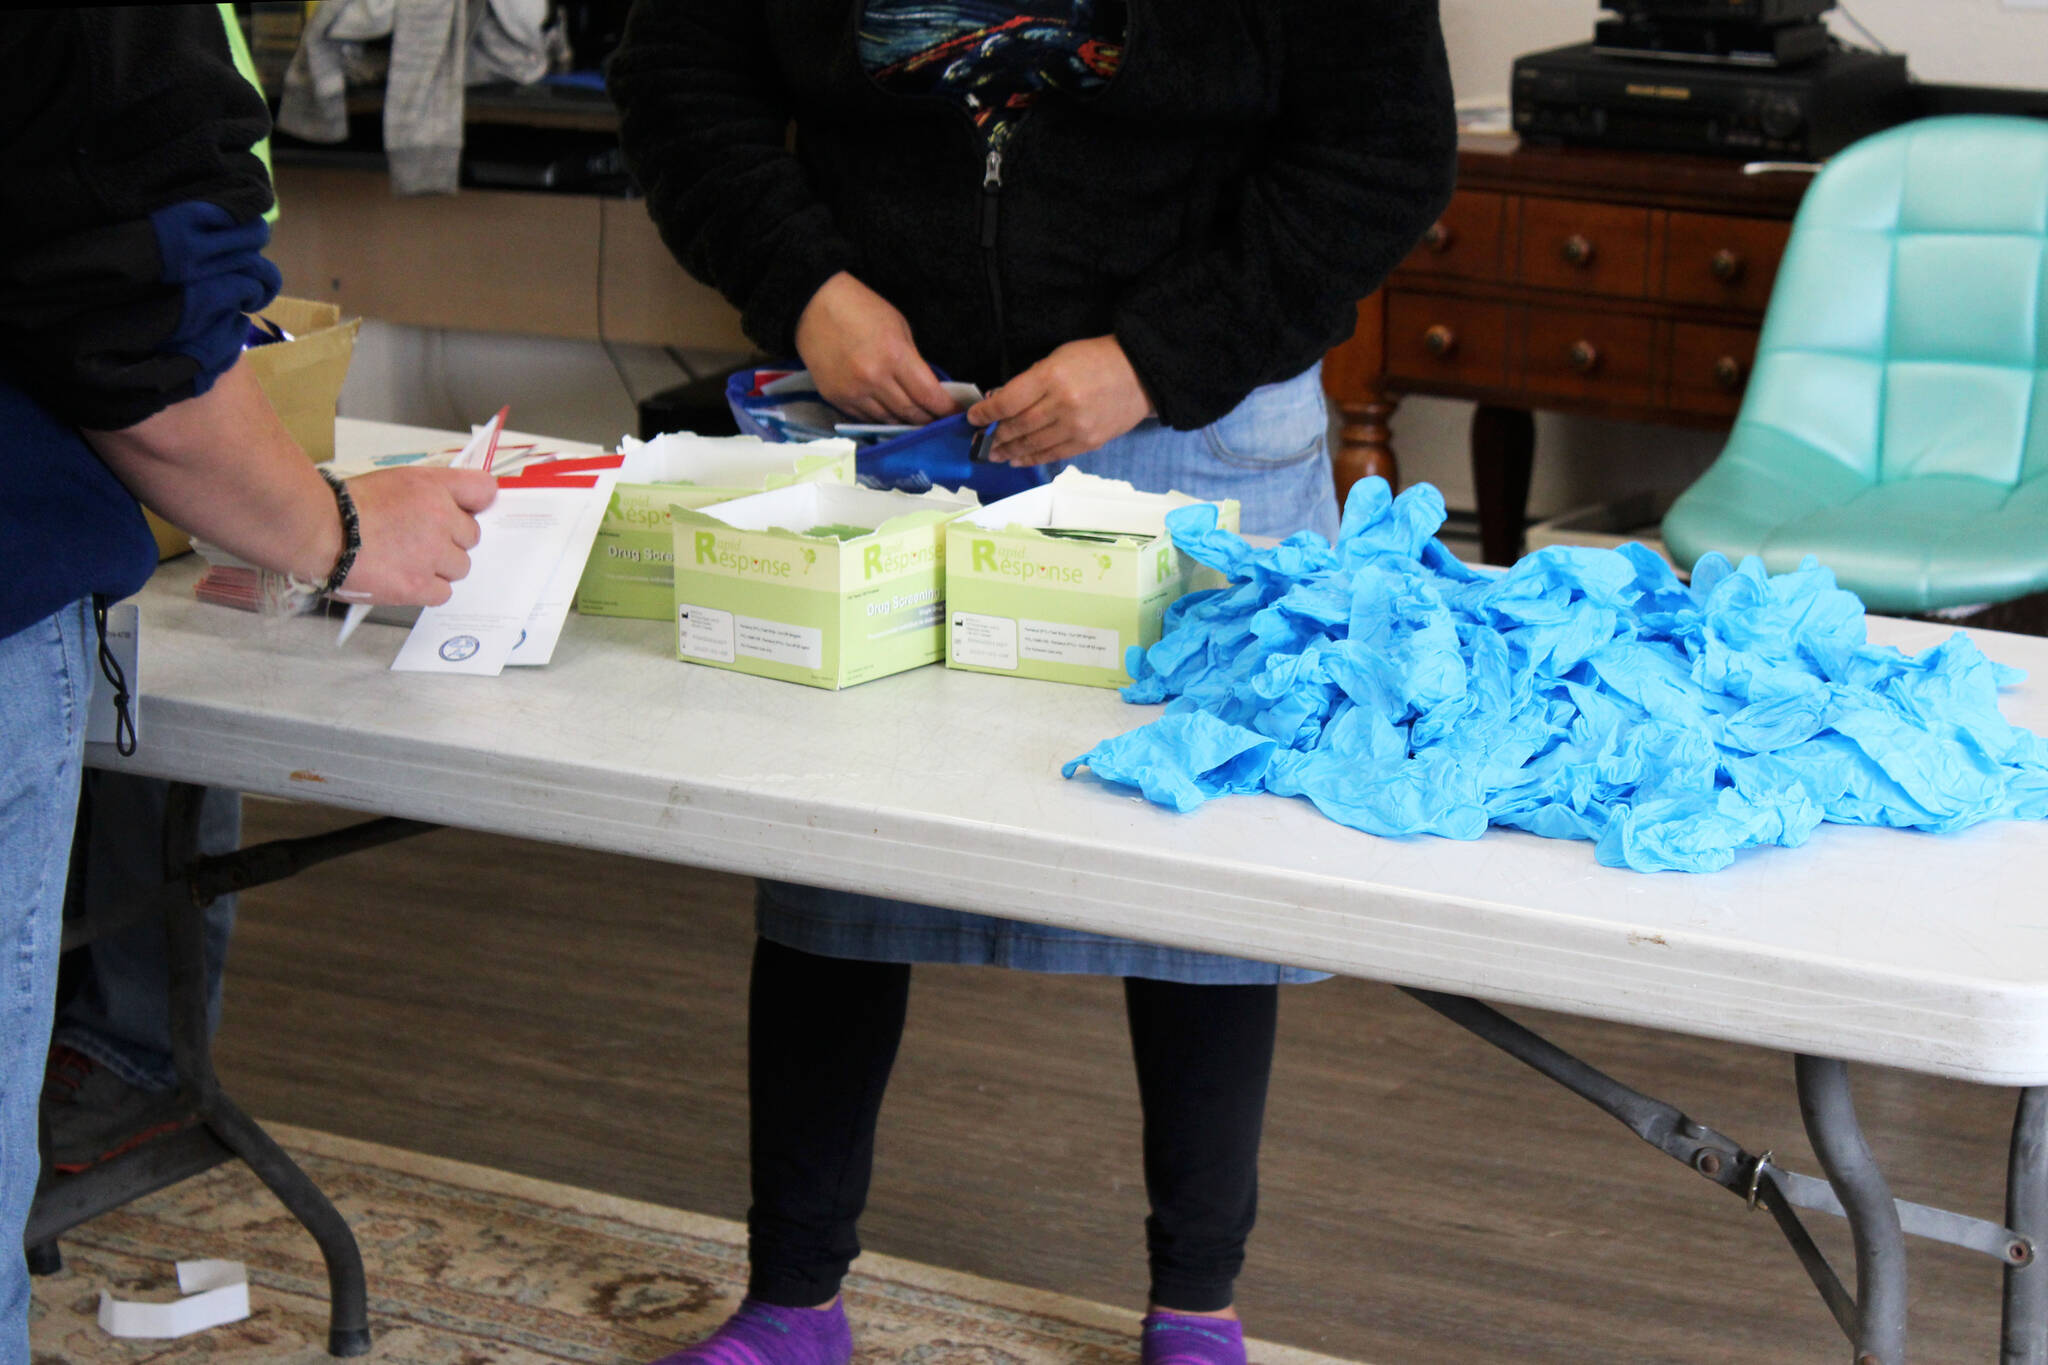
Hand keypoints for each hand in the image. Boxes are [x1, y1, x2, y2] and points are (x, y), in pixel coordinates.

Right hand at [333, 466, 498, 605]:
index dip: (476, 503)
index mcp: (433, 488)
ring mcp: (432, 553)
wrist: (318, 531)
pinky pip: (444, 592)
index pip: (484, 490)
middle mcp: (440, 519)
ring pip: (460, 566)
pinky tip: (405, 578)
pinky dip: (428, 589)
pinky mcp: (419, 585)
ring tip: (407, 559)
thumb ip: (430, 490)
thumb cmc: (345, 506)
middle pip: (472, 536)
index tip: (467, 512)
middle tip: (419, 540)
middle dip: (451, 539)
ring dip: (440, 567)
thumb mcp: (393, 480)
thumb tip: (457, 504)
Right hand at [794, 272, 957, 423]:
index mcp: (895, 355)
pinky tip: (890, 415)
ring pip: (888, 420)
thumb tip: (927, 390)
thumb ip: (912, 361)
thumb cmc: (860, 309)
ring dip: (905, 423)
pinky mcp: (836, 398)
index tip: (955, 415)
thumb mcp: (898, 327)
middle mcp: (874, 378)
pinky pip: (865, 419)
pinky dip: (881, 419)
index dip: (945, 410)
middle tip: (938, 422)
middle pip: (910, 413)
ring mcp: (853, 392)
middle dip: (928, 420)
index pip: (928, 395)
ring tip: (917, 422)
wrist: (814, 305)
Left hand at [968, 336, 1153, 465]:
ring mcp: (1076, 426)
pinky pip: (1053, 454)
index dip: (987, 413)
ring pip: (1033, 444)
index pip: (1009, 401)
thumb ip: (1030, 380)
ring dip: (1010, 451)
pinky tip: (1018, 460)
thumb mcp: (1058, 357)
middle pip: (1019, 425)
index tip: (973, 418)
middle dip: (996, 435)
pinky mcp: (1088, 442)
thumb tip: (1000, 400)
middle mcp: (1063, 403)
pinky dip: (1032, 459)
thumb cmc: (1095, 358)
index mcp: (1052, 376)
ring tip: (994, 454)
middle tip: (981, 442)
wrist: (1139, 372)